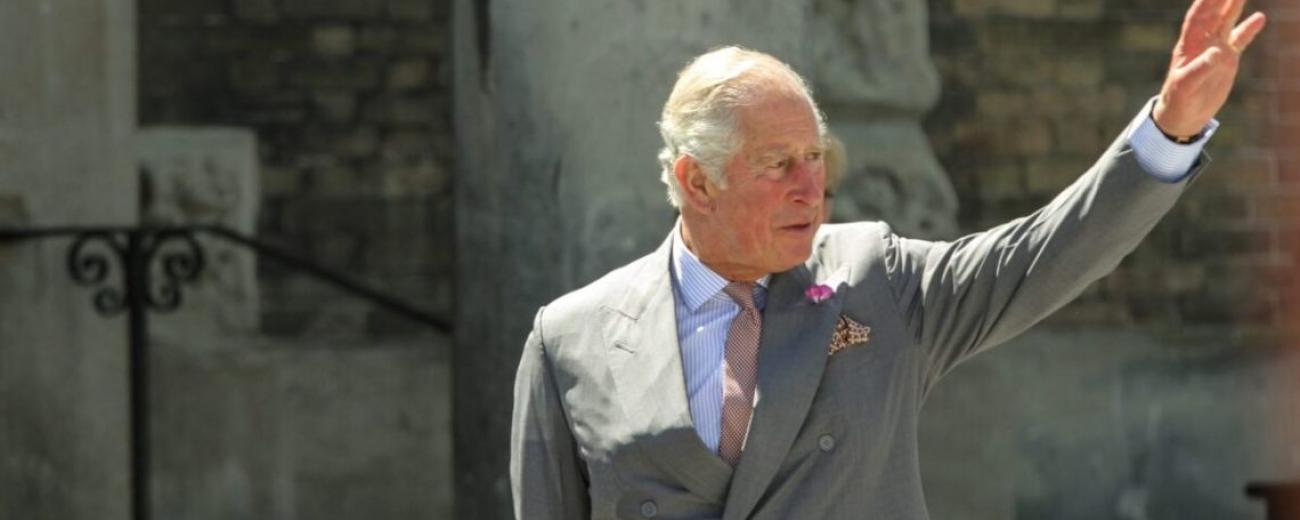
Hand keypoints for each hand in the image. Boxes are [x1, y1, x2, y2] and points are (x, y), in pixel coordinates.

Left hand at [1152, 0, 1267, 137]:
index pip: (1198, 16)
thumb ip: (1201, 69)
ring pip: (1226, 21)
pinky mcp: (1227, 60)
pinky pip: (1239, 40)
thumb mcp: (1186, 86)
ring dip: (1235, 5)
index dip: (1206, 1)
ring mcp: (1215, 50)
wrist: (1182, 116)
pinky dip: (1248, 29)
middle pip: (1214, 13)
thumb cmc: (1178, 101)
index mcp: (1189, 45)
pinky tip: (1259, 17)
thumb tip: (1217, 52)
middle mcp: (1202, 43)